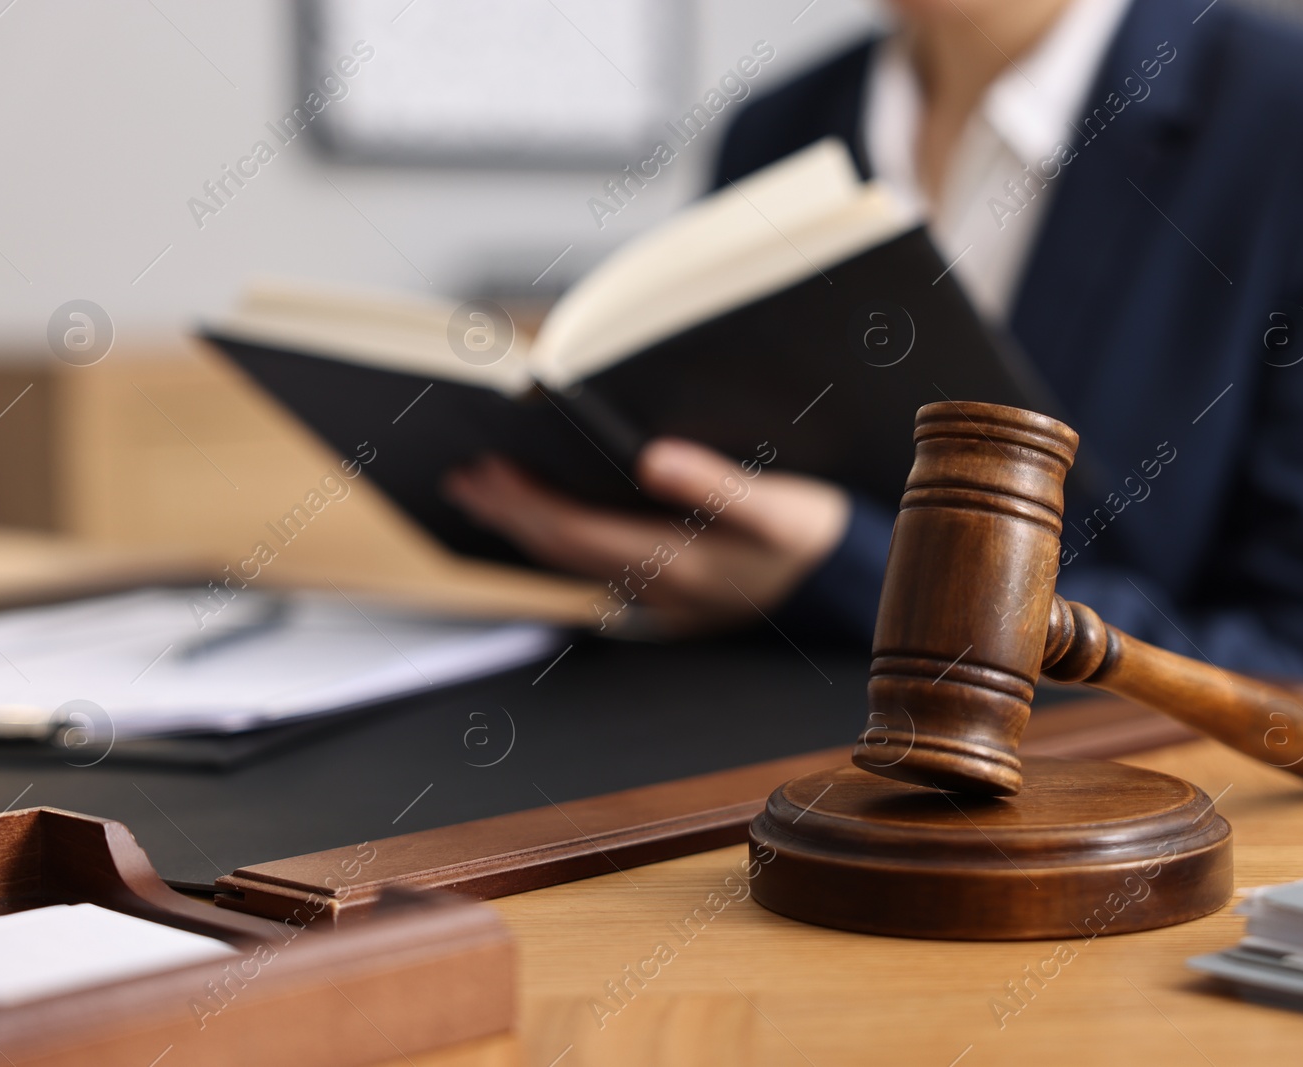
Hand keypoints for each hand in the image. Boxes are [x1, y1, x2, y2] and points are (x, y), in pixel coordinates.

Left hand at [442, 438, 850, 635]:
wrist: (839, 587)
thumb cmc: (807, 538)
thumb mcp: (776, 509)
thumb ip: (716, 485)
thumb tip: (652, 457)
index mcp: (676, 566)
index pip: (577, 534)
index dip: (526, 503)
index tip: (488, 468)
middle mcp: (654, 590)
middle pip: (560, 550)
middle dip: (509, 512)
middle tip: (463, 476)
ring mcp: (654, 596)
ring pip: (569, 562)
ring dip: (523, 526)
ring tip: (480, 492)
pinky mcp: (660, 590)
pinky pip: (589, 564)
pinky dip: (554, 537)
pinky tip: (538, 518)